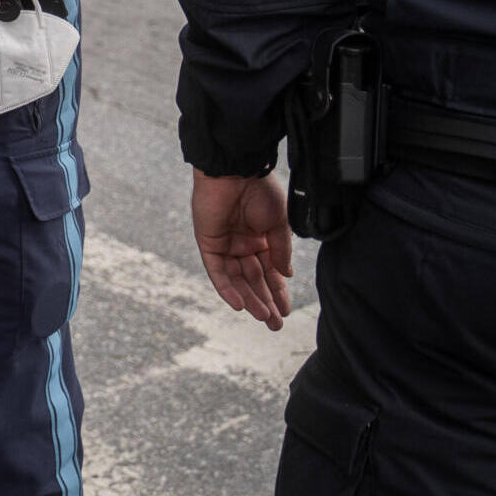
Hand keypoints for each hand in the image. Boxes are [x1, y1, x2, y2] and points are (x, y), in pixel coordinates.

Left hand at [191, 170, 294, 329]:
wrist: (236, 171)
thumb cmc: (259, 190)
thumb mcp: (278, 223)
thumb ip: (280, 250)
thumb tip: (286, 275)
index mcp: (262, 238)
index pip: (270, 272)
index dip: (278, 291)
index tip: (286, 311)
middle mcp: (243, 244)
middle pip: (254, 280)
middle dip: (265, 302)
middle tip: (275, 324)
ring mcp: (225, 244)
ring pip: (237, 280)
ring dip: (250, 299)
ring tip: (264, 318)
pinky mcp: (208, 243)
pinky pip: (217, 271)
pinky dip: (227, 288)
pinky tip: (240, 305)